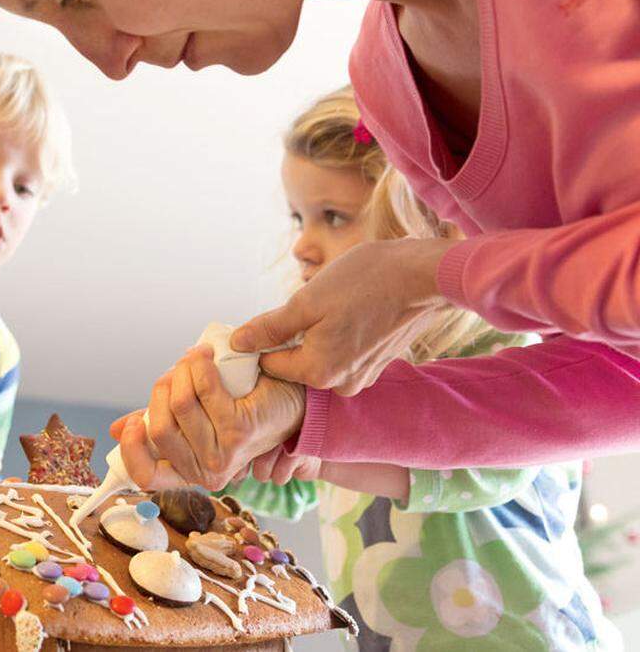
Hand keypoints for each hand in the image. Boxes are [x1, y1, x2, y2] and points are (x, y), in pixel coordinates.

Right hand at [109, 347, 306, 490]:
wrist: (292, 401)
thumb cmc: (241, 409)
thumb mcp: (194, 420)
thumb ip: (160, 423)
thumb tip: (116, 430)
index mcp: (191, 473)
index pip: (146, 476)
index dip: (131, 448)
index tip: (132, 421)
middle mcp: (207, 471)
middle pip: (158, 427)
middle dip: (161, 390)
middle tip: (176, 371)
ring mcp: (224, 453)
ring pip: (179, 404)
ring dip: (181, 371)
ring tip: (194, 359)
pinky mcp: (239, 430)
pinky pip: (204, 389)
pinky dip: (200, 364)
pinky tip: (205, 354)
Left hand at [231, 238, 455, 395]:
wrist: (424, 275)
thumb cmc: (366, 281)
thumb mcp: (306, 301)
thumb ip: (269, 327)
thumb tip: (237, 343)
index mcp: (318, 373)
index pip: (269, 364)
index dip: (264, 338)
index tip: (274, 315)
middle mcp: (341, 385)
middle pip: (296, 362)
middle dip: (293, 336)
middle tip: (309, 305)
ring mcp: (362, 376)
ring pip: (320, 356)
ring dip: (317, 334)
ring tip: (335, 305)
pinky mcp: (377, 364)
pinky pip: (343, 353)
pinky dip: (340, 335)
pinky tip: (351, 310)